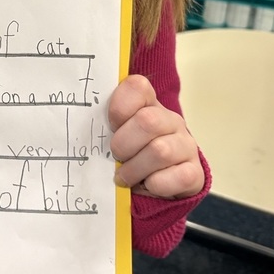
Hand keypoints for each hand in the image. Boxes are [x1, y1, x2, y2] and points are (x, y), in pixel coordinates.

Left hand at [108, 74, 203, 198]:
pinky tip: (148, 185)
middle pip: (147, 121)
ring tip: (125, 177)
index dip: (118, 107)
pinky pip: (177, 177)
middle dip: (123, 144)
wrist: (159, 187)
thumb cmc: (131, 156)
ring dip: (135, 169)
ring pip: (160, 151)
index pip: (137, 87)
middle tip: (116, 156)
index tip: (110, 126)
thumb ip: (104, 124)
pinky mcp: (195, 173)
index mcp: (149, 104)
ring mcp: (186, 146)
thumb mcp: (117, 135)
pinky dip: (156, 185)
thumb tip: (77, 122)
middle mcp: (171, 120)